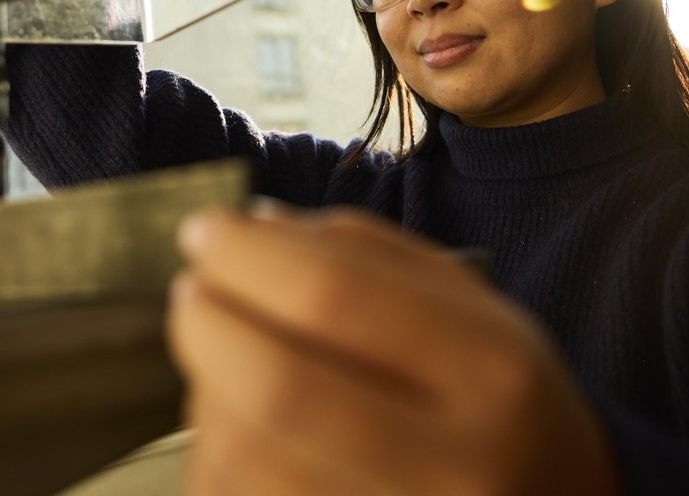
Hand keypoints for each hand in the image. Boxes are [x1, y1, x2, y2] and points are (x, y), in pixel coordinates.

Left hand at [167, 207, 619, 495]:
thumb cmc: (497, 398)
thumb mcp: (472, 308)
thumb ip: (368, 254)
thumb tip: (255, 224)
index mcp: (491, 371)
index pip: (336, 297)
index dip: (248, 257)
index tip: (205, 231)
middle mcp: (454, 463)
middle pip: (281, 388)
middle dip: (208, 324)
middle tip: (190, 291)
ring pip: (248, 459)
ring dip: (207, 393)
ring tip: (225, 361)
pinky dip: (218, 451)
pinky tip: (239, 424)